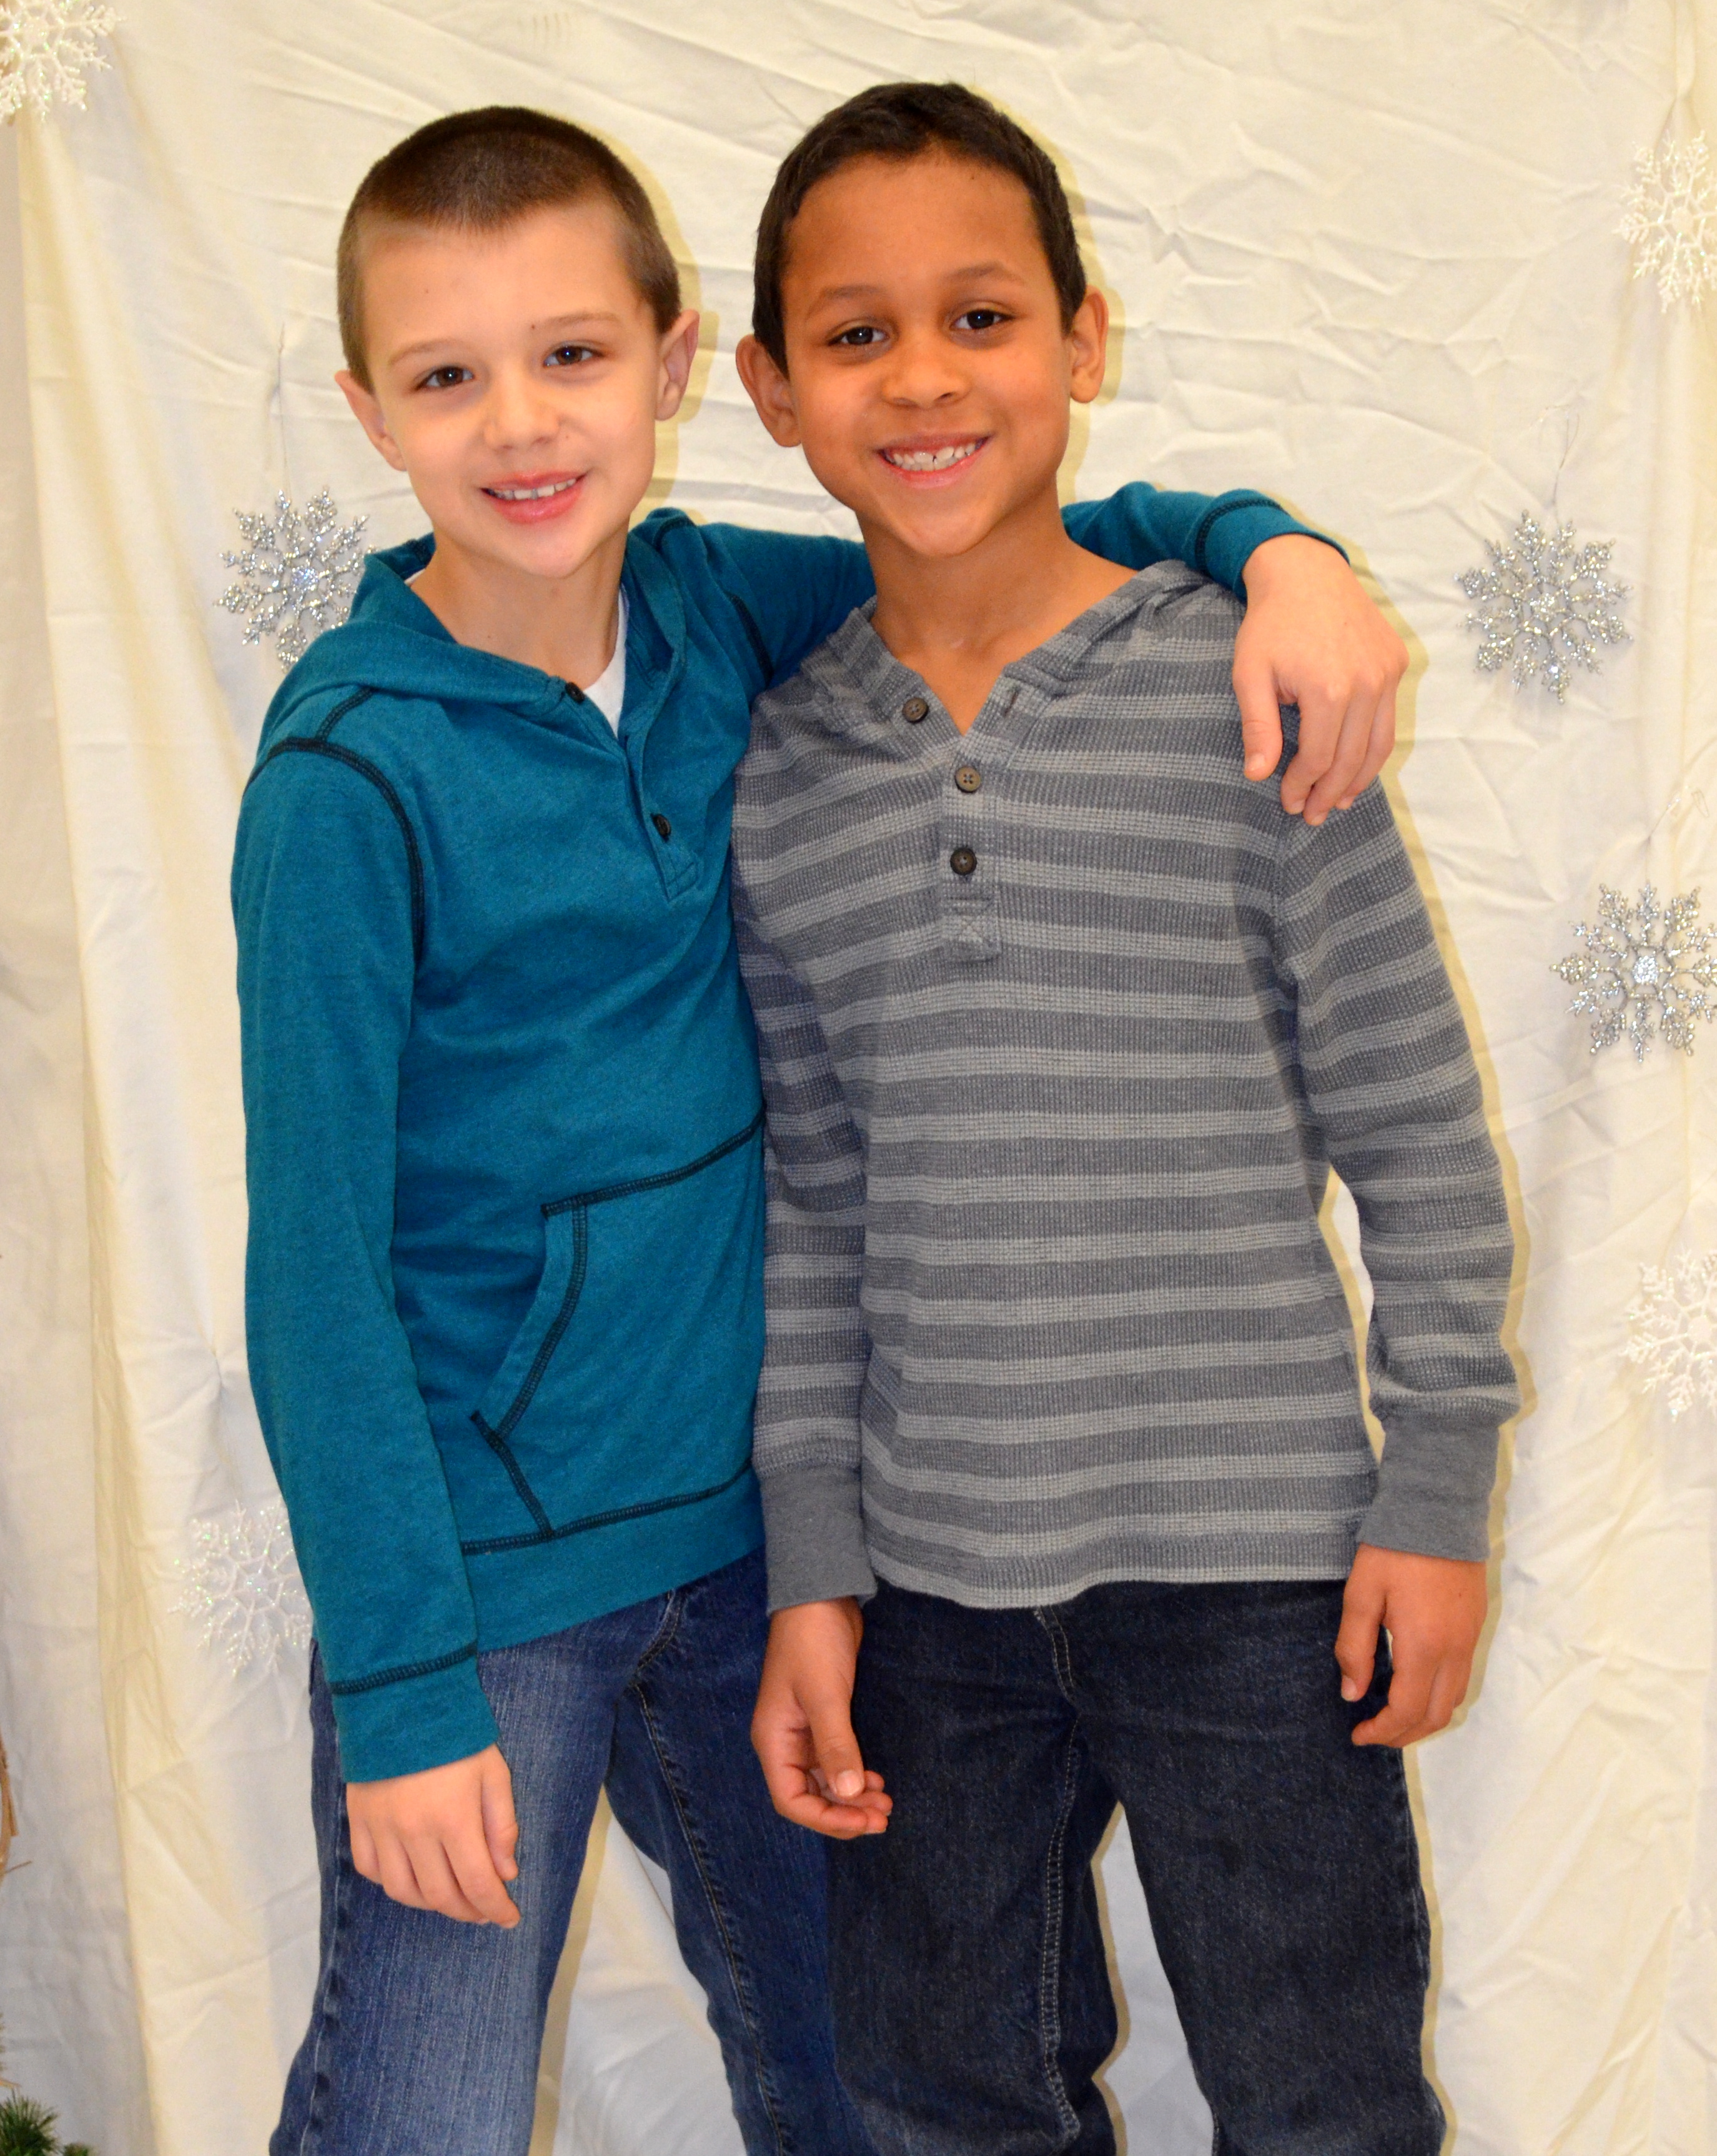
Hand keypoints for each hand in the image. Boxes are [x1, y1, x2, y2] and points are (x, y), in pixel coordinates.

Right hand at [347, 1743, 520, 1924]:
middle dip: (467, 1910)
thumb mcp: (494, 1773)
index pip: (477, 1883)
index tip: (509, 1919)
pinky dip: (391, 1883)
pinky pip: (371, 1870)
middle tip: (483, 1910)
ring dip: (430, 1904)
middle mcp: (414, 1832)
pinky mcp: (358, 1821)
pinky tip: (411, 1877)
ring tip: (450, 1898)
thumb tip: (506, 1874)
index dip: (495, 1907)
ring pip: (403, 1891)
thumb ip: (502, 1825)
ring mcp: (381, 1829)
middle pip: (440, 1895)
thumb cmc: (457, 1737)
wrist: (403, 1702)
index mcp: (453, 1819)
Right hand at [752, 1599, 891, 1840]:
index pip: (791, 1800)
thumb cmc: (814, 1641)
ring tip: (885, 1802)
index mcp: (774, 1740)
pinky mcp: (823, 1715)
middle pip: (810, 1795)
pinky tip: (875, 1777)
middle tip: (884, 1816)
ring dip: (852, 1795)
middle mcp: (785, 1741)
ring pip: (825, 1779)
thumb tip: (849, 1795)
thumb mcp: (826, 1695)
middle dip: (845, 1811)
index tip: (864, 1821)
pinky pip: (835, 1759)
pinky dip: (854, 1772)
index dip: (827, 1819)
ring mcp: (803, 1729)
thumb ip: (836, 1745)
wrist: (822, 1594)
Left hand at [1234, 535, 1407, 824]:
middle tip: (1313, 816)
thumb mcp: (1250, 674)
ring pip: (1379, 745)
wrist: (1305, 573)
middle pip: (1351, 758)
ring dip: (1359, 780)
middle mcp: (1366, 683)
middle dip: (1330, 794)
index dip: (1302, 787)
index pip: (1318, 758)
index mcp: (1328, 689)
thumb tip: (1258, 775)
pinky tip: (1357, 767)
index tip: (1288, 804)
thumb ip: (1257, 727)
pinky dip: (1374, 749)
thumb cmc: (1271, 625)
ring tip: (1339, 803)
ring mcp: (1386, 672)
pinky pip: (1388, 720)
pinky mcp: (1396, 662)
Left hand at [1336, 1544, 1486, 1747]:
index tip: (1358, 1735)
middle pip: (1437, 1715)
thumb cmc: (1393, 1550)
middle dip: (1405, 1733)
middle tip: (1373, 1731)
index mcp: (1424, 1646)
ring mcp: (1470, 1639)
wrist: (1437, 1511)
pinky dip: (1439, 1694)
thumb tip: (1352, 1694)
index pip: (1408, 1711)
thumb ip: (1354, 1647)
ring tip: (1391, 1713)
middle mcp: (1455, 1650)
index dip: (1383, 1731)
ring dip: (1425, 1716)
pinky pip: (1461, 1676)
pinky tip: (1413, 1682)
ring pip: (1455, 1699)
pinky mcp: (1475, 1626)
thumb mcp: (1361, 1595)